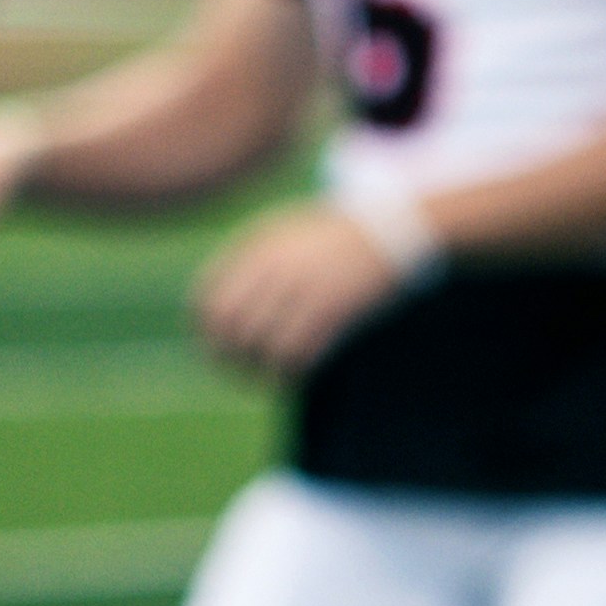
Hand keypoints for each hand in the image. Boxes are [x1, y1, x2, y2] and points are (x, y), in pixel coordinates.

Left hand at [187, 200, 415, 378]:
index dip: (205, 330)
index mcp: (259, 246)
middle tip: (237, 371)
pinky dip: (290, 371)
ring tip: (267, 378)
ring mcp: (304, 288)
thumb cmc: (343, 232)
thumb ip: (255, 259)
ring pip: (260, 344)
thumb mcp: (290, 231)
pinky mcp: (333, 309)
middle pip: (228, 326)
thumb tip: (224, 305)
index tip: (215, 346)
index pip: (207, 298)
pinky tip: (296, 376)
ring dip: (258, 369)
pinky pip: (297, 352)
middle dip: (225, 355)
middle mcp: (276, 267)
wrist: (400, 227)